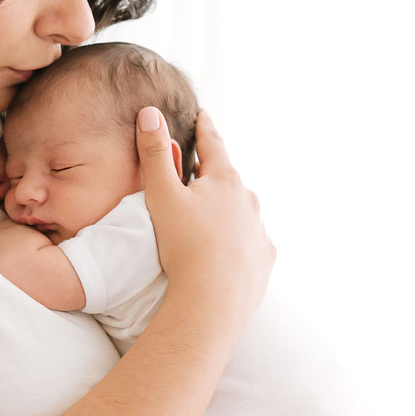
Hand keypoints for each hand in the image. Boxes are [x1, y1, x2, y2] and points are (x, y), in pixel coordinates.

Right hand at [135, 107, 274, 332]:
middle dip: (214, 174)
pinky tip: (227, 250)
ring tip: (211, 216)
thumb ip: (156, 154)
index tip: (203, 115)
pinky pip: (250, 242)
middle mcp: (248, 201)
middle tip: (199, 171)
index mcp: (224, 180)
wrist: (212, 302)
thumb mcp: (162, 195)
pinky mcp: (264, 259)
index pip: (213, 144)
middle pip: (228, 179)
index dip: (205, 128)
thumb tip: (150, 113)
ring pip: (242, 211)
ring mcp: (259, 231)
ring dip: (227, 209)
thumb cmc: (185, 246)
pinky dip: (238, 240)